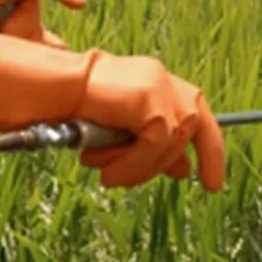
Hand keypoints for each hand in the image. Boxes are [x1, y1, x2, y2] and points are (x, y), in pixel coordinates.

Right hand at [73, 54, 226, 191]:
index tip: (211, 182)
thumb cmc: (75, 108)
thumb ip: (152, 146)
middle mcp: (162, 79)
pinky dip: (133, 165)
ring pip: (170, 142)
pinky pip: (154, 144)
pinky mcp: (148, 99)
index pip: (197, 113)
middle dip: (173, 162)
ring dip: (139, 168)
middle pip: (192, 128)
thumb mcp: (121, 133)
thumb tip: (184, 170)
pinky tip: (109, 172)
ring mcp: (158, 86)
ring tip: (108, 175)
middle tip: (147, 180)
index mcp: (157, 82)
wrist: (49, 90)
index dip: (211, 150)